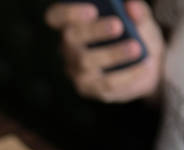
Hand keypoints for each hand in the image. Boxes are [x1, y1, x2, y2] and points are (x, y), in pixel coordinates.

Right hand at [45, 1, 164, 101]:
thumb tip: (131, 6)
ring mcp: (76, 69)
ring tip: (136, 48)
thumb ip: (138, 13)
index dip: (68, 12)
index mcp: (75, 24)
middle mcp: (69, 47)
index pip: (56, 16)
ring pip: (86, 61)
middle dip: (93, 30)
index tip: (92, 9)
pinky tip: (145, 66)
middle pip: (71, 37)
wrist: (144, 66)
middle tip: (117, 25)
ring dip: (113, 54)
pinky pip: (105, 82)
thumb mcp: (140, 21)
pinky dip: (128, 74)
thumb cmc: (135, 37)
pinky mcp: (89, 88)